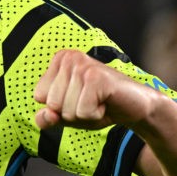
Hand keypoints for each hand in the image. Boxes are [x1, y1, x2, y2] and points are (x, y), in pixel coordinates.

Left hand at [33, 49, 152, 129]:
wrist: (136, 107)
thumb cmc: (99, 106)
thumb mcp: (68, 114)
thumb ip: (49, 117)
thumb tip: (44, 116)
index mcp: (58, 60)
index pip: (40, 97)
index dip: (60, 107)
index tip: (79, 99)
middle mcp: (68, 57)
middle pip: (53, 105)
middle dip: (72, 113)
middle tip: (92, 101)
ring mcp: (82, 65)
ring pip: (67, 110)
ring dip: (85, 114)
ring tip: (99, 101)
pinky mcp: (96, 77)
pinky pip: (83, 112)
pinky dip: (96, 115)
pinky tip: (106, 102)